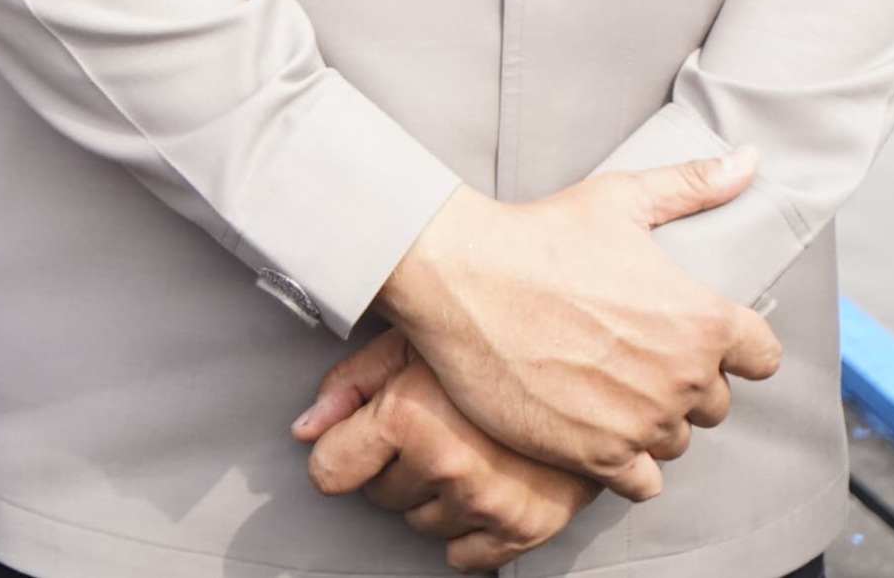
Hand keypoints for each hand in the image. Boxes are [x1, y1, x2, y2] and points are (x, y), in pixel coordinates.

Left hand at [294, 333, 594, 570]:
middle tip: (431, 423)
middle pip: (377, 496)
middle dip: (394, 464)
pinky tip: (483, 480)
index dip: (339, 451)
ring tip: (464, 443)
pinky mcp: (524, 528)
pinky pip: (464, 555)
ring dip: (432, 492)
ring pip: (419, 524)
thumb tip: (305, 429)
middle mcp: (448, 463)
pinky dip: (467, 527)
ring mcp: (488, 501)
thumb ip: (351, 383)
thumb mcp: (412, 340)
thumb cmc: (495, 338)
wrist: (588, 360)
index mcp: (411, 414)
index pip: (330, 470)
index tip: (357, 440)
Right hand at [372, 151, 781, 501]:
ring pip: (676, 441)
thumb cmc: (544, 235)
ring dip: (653, 423)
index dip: (736, 347)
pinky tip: (598, 430)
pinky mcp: (597, 456)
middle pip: (716, 403)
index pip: (763, 357)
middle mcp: (682, 377)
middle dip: (686, 384)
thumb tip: (750, 161)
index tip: (700, 337)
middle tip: (638, 356)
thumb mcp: (623, 199)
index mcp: (702, 318)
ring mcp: (641, 422)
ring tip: (612, 389)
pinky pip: (643, 483)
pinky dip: (627, 463)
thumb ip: (694, 185)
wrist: (466, 279)